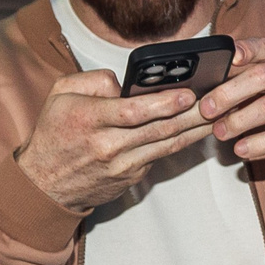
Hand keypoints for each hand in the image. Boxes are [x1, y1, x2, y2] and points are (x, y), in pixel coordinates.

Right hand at [15, 69, 210, 212]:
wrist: (44, 184)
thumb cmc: (54, 133)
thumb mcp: (60, 94)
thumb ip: (93, 80)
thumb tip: (126, 84)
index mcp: (89, 119)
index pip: (133, 112)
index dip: (163, 104)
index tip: (187, 95)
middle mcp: (108, 145)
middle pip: (158, 129)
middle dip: (192, 115)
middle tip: (218, 100)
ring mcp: (122, 166)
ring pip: (166, 145)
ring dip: (196, 130)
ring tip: (220, 114)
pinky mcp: (131, 178)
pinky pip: (159, 156)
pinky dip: (180, 142)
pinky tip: (198, 130)